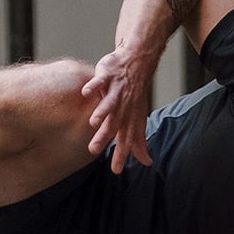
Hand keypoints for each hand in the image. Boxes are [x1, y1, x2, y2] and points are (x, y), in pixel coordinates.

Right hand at [80, 47, 155, 173]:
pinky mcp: (106, 76)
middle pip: (113, 124)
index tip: (116, 170)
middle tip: (93, 150)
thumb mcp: (139, 119)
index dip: (121, 154)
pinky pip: (99, 81)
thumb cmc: (134, 94)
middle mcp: (122, 107)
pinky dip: (93, 86)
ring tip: (94, 122)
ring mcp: (114, 91)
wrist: (137, 63)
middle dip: (104, 136)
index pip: (125, 139)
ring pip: (108, 103)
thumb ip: (139, 141)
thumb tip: (146, 162)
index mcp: (128, 118)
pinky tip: (86, 93)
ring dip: (101, 112)